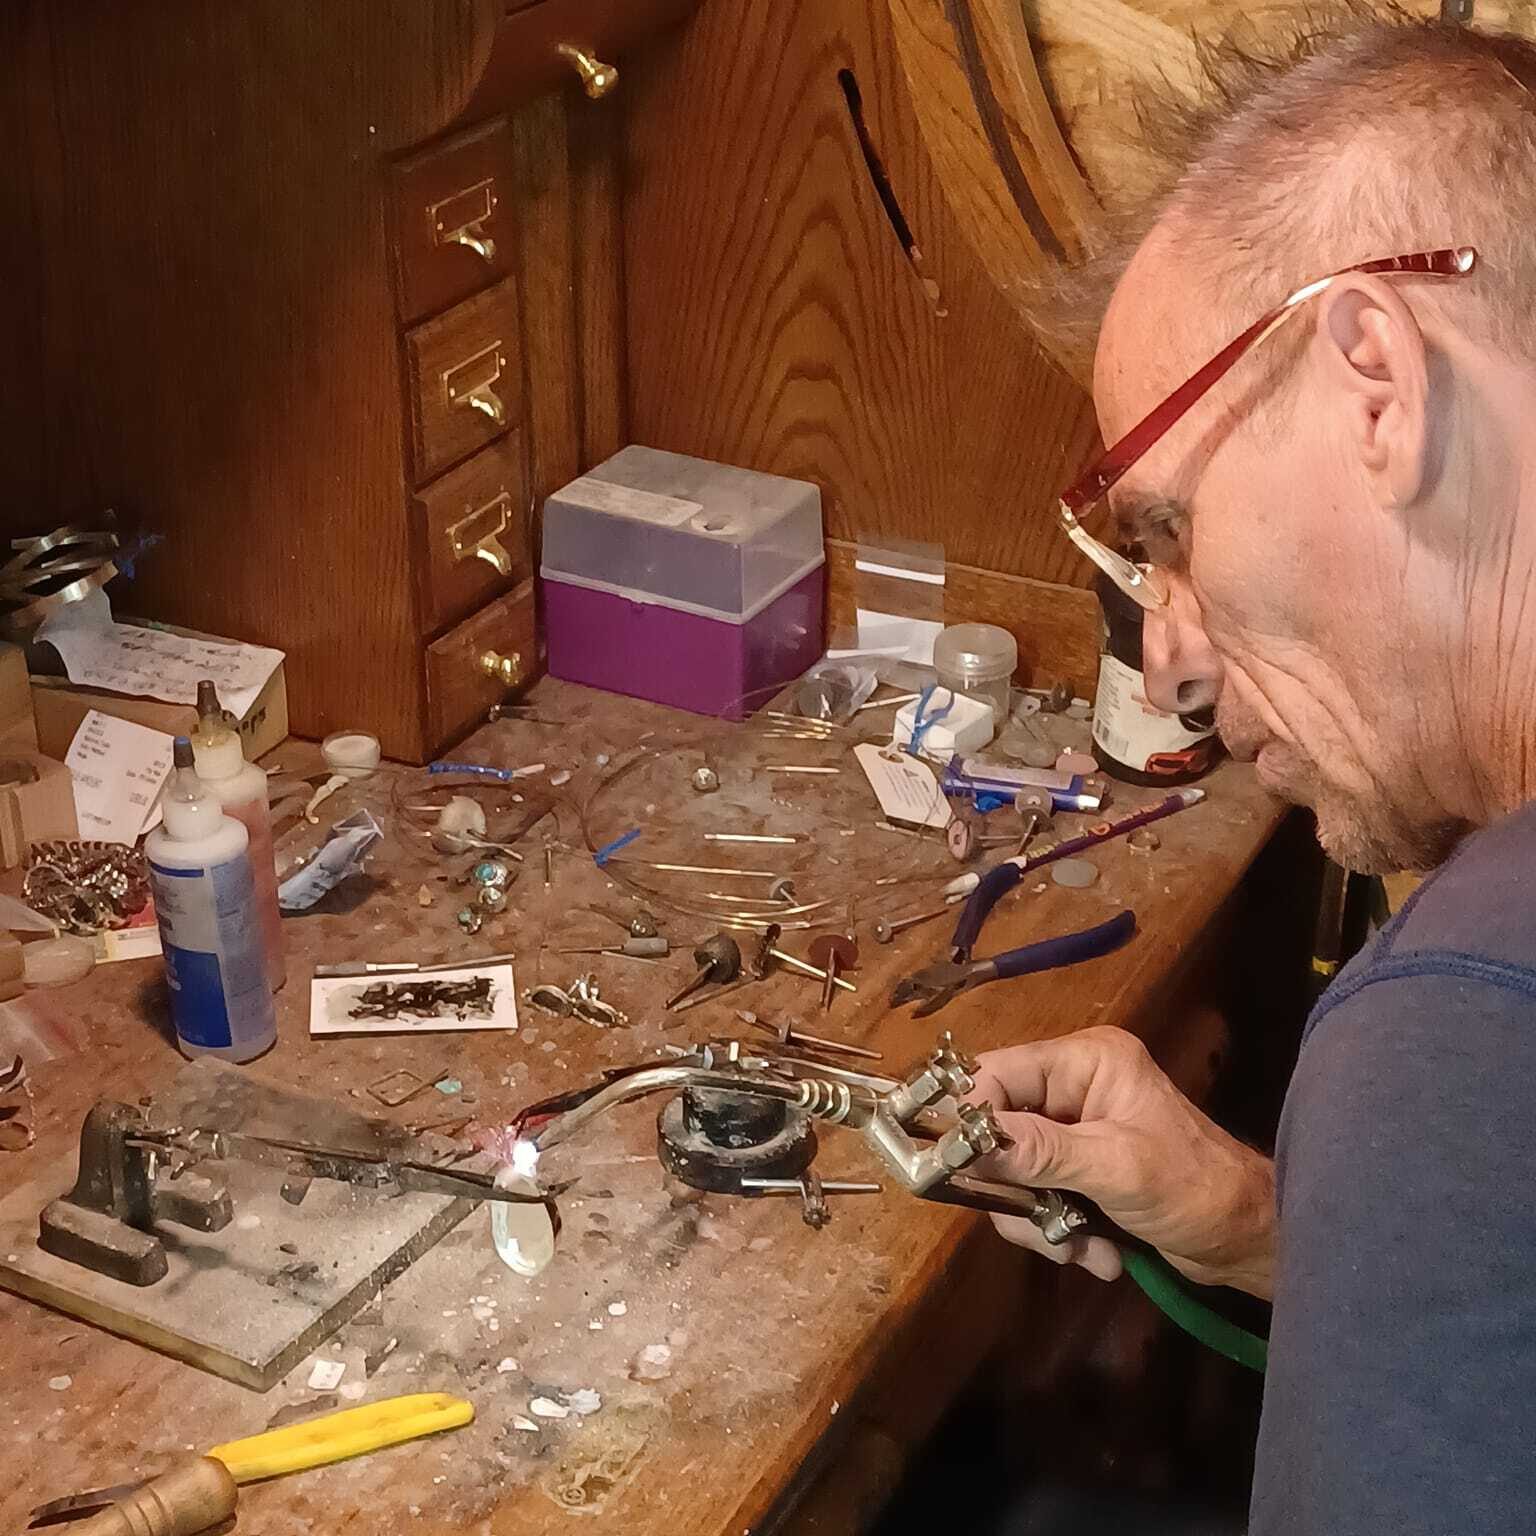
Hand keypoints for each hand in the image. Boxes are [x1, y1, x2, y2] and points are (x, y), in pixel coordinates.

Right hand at [968, 1026, 1275, 1296]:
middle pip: (998, 1128)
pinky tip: (1099, 1254)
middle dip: (1016, 1188)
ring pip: (1013, 1172)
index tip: (955, 1168)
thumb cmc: (1195, 1188)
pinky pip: (1037, 1196)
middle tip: (1037, 1224)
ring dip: (1041, 1220)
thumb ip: (1040, 1152)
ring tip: (1081, 1249)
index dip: (969, 1118)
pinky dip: (1060, 1231)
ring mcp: (1076, 1129)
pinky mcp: (1080, 1168)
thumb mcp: (1116, 1167)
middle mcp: (1074, 1086)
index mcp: (1085, 1061)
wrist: (1252, 1242)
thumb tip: (965, 1143)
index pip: (997, 1073)